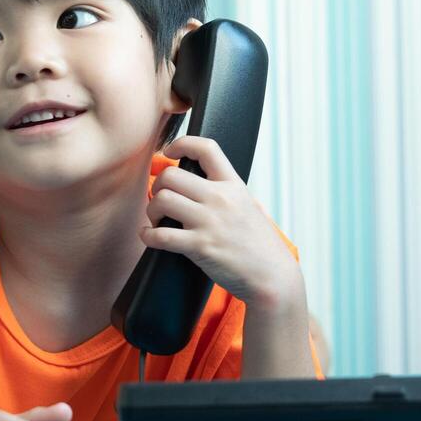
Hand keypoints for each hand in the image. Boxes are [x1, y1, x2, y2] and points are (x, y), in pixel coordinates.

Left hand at [142, 135, 302, 309]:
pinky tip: (149, 236)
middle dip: (158, 187)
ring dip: (152, 210)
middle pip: (171, 175)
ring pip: (162, 199)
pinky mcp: (200, 246)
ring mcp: (210, 222)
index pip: (207, 148)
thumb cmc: (259, 245)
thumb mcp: (249, 207)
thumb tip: (204, 183)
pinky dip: (148, 235)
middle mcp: (220, 199)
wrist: (272, 277)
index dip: (182, 143)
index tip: (169, 152)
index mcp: (233, 185)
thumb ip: (228, 193)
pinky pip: (161, 235)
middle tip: (161, 200)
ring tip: (157, 220)